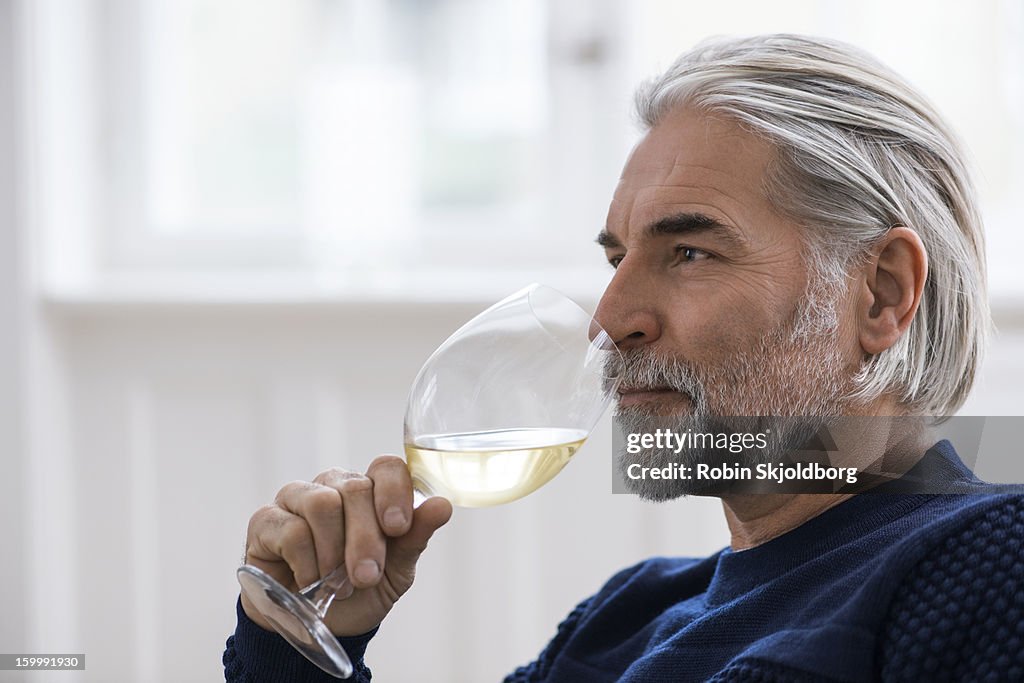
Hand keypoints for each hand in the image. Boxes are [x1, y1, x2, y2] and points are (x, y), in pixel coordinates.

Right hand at [241, 455, 452, 636]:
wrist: (315, 628)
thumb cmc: (357, 592)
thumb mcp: (395, 571)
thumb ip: (415, 536)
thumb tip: (442, 506)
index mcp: (369, 492)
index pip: (386, 467)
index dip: (394, 492)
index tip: (397, 527)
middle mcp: (333, 487)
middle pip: (354, 489)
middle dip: (365, 538)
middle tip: (366, 576)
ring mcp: (296, 499)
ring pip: (321, 504)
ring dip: (334, 552)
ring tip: (336, 584)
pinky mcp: (265, 520)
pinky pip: (290, 529)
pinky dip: (306, 563)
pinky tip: (308, 582)